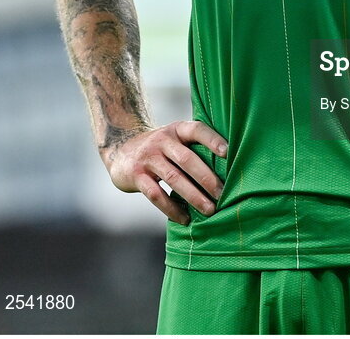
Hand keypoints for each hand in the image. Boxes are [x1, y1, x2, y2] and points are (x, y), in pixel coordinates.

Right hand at [102, 120, 227, 224]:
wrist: (121, 149)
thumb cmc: (161, 148)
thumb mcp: (175, 139)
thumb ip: (193, 147)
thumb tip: (227, 169)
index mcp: (176, 129)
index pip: (196, 130)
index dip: (212, 139)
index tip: (228, 153)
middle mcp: (162, 140)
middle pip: (187, 159)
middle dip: (207, 178)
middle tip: (223, 193)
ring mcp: (148, 158)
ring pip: (174, 178)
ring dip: (194, 196)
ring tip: (210, 210)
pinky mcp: (136, 176)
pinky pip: (156, 195)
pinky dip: (171, 209)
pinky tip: (184, 219)